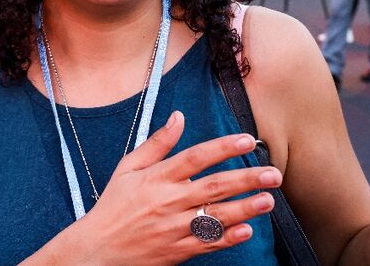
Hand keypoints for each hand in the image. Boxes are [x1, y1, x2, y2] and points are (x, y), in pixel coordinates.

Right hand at [74, 112, 280, 264]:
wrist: (96, 250)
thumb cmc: (113, 206)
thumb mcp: (128, 168)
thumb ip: (157, 143)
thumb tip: (179, 116)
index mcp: (157, 178)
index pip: (195, 157)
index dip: (222, 147)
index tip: (246, 139)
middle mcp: (167, 201)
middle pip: (212, 186)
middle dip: (245, 179)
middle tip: (273, 174)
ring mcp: (173, 228)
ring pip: (214, 216)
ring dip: (244, 208)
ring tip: (269, 200)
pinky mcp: (176, 251)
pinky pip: (206, 244)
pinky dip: (227, 238)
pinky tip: (247, 231)